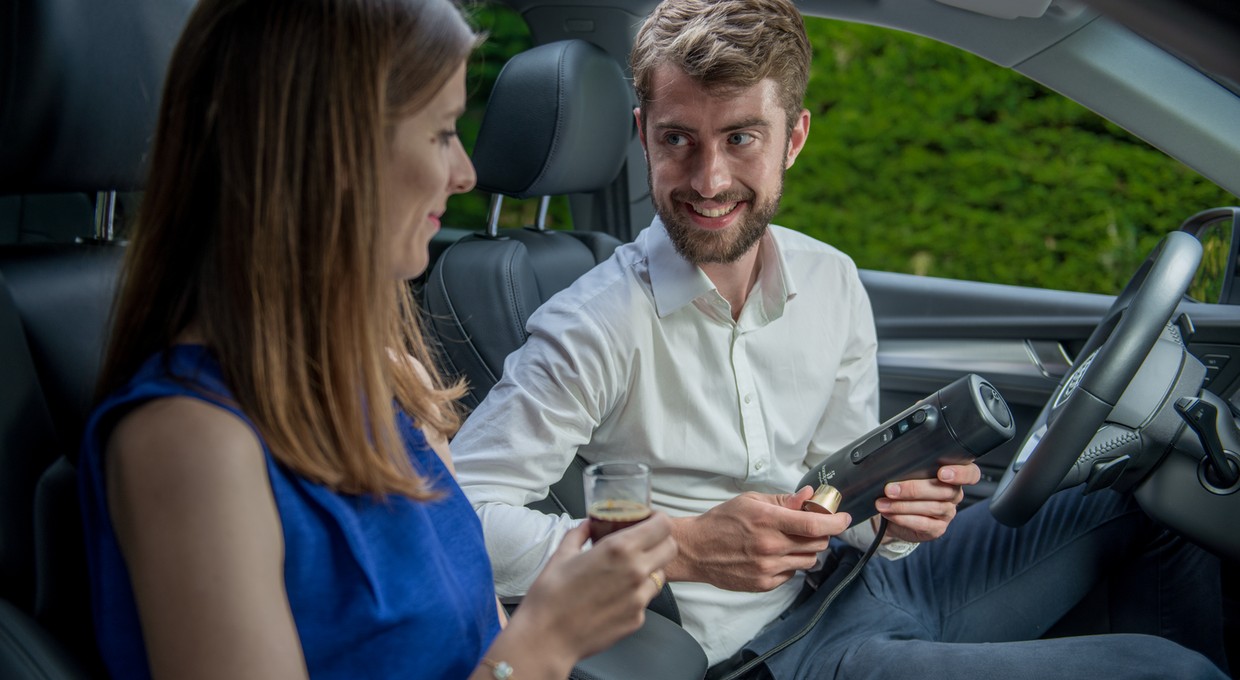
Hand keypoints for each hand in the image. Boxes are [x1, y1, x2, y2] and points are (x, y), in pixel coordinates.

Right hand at [511, 512, 676, 660]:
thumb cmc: (550, 596)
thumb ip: (580, 533)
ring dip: (649, 569)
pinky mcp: (637, 619)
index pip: (662, 525)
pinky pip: (645, 600)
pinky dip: (635, 594)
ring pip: (660, 575)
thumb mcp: (562, 554)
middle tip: (643, 543)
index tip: (650, 520)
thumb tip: (588, 525)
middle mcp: (636, 571)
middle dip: (660, 542)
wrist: (547, 637)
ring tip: (625, 572)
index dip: (658, 519)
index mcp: (619, 549)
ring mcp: (639, 598)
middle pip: (670, 548)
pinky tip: (614, 597)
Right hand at [667, 487, 851, 591]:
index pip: (814, 525)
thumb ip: (783, 501)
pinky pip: (792, 573)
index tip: (844, 518)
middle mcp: (770, 546)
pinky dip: (791, 563)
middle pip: (817, 544)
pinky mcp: (764, 584)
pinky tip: (775, 555)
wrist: (696, 550)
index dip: (835, 522)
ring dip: (807, 549)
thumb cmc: (721, 522)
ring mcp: (767, 568)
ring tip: (790, 541)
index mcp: (767, 521)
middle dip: (822, 534)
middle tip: (813, 526)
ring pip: (809, 560)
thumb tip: (808, 496)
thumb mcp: (750, 501)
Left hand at [875, 462, 980, 542]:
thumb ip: (911, 468)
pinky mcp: (938, 528)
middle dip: (914, 489)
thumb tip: (894, 465)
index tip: (942, 473)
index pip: (970, 473)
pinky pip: (923, 524)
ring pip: (932, 507)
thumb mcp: (908, 474)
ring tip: (883, 503)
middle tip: (890, 489)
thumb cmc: (904, 490)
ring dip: (903, 505)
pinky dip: (904, 518)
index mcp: (952, 476)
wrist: (895, 515)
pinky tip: (891, 514)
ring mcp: (947, 513)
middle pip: (945, 490)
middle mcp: (954, 494)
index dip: (961, 473)